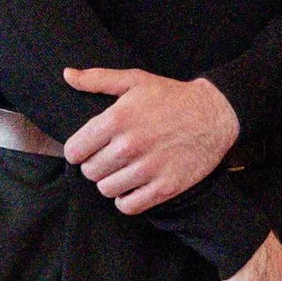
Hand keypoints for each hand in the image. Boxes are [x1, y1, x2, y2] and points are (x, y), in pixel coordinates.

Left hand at [61, 66, 237, 215]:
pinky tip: (134, 186)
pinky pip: (129, 206)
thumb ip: (97, 79)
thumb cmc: (172, 97)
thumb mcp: (135, 80)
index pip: (75, 150)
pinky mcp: (165, 187)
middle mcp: (130, 146)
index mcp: (118, 119)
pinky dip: (127, 199)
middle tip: (110, 157)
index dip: (78, 150)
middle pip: (90, 172)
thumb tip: (67, 74)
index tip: (88, 148)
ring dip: (111, 182)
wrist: (214, 115)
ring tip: (122, 170)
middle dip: (95, 165)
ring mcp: (148, 169)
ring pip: (106, 189)